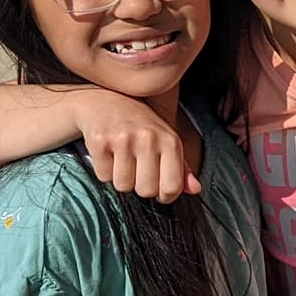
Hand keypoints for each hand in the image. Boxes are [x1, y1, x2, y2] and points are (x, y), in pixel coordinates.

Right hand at [74, 89, 199, 201]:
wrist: (107, 99)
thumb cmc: (141, 126)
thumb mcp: (167, 141)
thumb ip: (182, 168)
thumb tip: (195, 189)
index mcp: (170, 141)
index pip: (173, 187)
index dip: (164, 196)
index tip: (158, 188)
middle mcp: (149, 139)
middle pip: (146, 191)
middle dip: (140, 187)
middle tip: (137, 169)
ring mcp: (123, 139)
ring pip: (123, 186)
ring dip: (121, 178)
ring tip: (122, 159)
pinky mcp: (100, 141)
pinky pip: (103, 176)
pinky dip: (104, 171)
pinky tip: (109, 154)